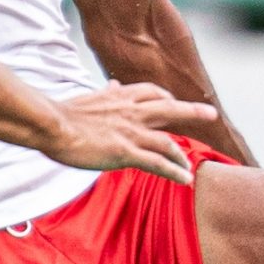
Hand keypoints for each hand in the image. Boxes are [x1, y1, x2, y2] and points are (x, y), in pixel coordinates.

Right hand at [41, 82, 217, 183]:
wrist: (52, 124)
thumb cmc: (61, 114)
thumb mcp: (88, 97)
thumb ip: (104, 94)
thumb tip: (111, 83)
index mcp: (119, 96)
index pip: (150, 92)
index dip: (164, 97)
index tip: (171, 101)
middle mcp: (131, 111)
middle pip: (170, 108)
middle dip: (192, 111)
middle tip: (211, 113)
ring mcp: (131, 132)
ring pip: (167, 141)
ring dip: (182, 154)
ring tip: (191, 166)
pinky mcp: (126, 152)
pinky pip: (158, 163)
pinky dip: (174, 172)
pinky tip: (186, 180)